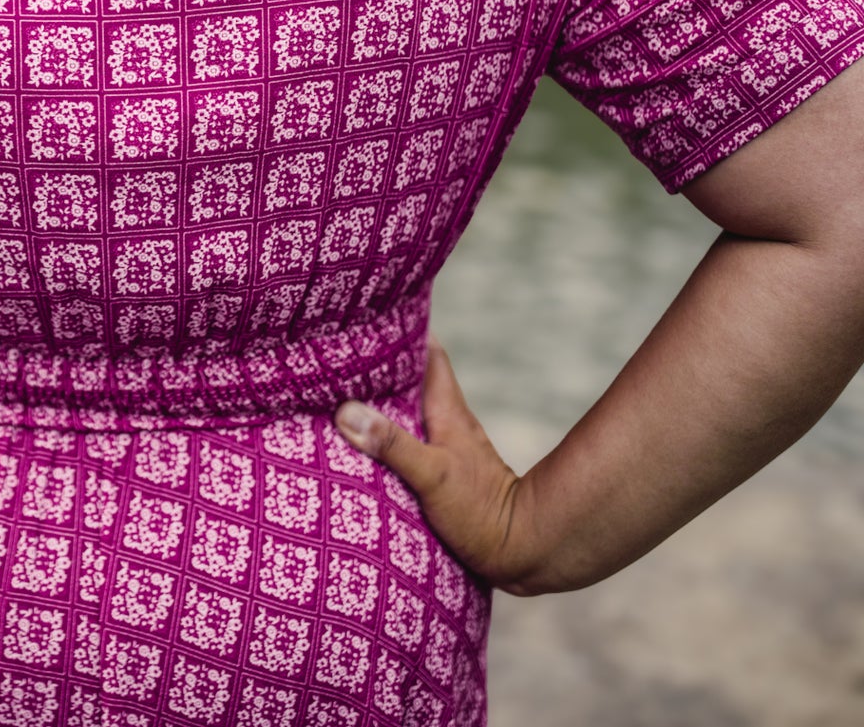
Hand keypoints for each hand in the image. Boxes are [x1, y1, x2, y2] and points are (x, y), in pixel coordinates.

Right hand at [333, 334, 548, 594]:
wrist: (522, 552)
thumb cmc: (482, 511)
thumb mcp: (433, 475)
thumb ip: (392, 445)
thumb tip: (346, 412)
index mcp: (448, 411)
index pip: (429, 354)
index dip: (405, 329)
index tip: (374, 312)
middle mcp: (447, 422)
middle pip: (414, 379)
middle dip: (383, 363)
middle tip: (343, 350)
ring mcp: (446, 448)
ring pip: (409, 410)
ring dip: (382, 399)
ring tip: (341, 390)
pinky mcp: (441, 474)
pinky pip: (407, 440)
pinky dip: (386, 432)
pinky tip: (364, 442)